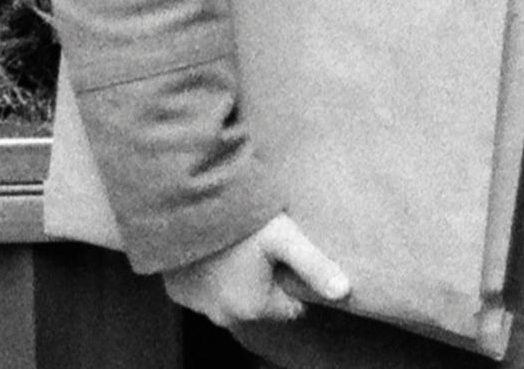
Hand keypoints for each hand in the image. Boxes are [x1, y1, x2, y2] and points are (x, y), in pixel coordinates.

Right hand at [164, 212, 351, 330]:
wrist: (182, 207)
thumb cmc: (237, 221)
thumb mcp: (283, 237)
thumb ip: (314, 265)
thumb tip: (346, 292)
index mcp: (255, 308)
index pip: (289, 305)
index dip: (292, 277)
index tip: (286, 251)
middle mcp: (226, 317)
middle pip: (259, 300)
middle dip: (264, 277)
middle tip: (261, 240)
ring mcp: (198, 306)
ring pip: (229, 295)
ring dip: (234, 275)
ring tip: (237, 238)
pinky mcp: (177, 292)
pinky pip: (200, 287)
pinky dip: (206, 271)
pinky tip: (212, 244)